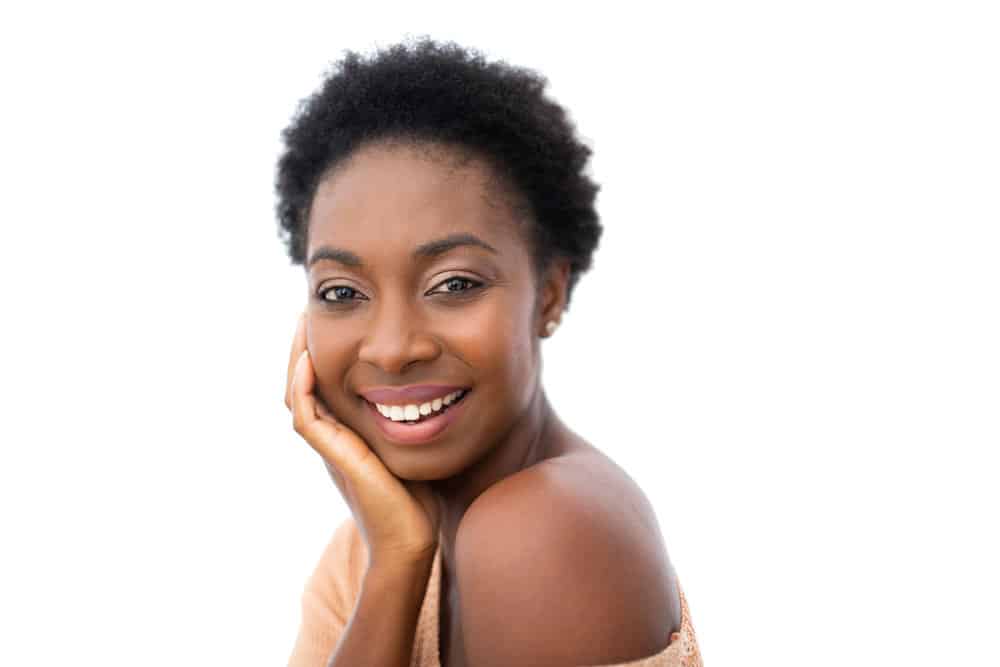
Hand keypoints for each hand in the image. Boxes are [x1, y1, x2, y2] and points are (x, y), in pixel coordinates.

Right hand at [285, 312, 441, 567]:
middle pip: (303, 385)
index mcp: (346, 435)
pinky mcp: (336, 458)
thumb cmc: (419, 500)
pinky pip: (306, 418)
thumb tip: (436, 388)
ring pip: (296, 396)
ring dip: (296, 358)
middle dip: (303, 347)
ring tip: (302, 323)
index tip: (330, 319)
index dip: (320, 353)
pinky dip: (303, 388)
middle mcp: (332, 439)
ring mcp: (330, 450)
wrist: (411, 543)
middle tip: (306, 311)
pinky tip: (310, 360)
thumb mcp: (413, 446)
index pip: (322, 386)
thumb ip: (412, 420)